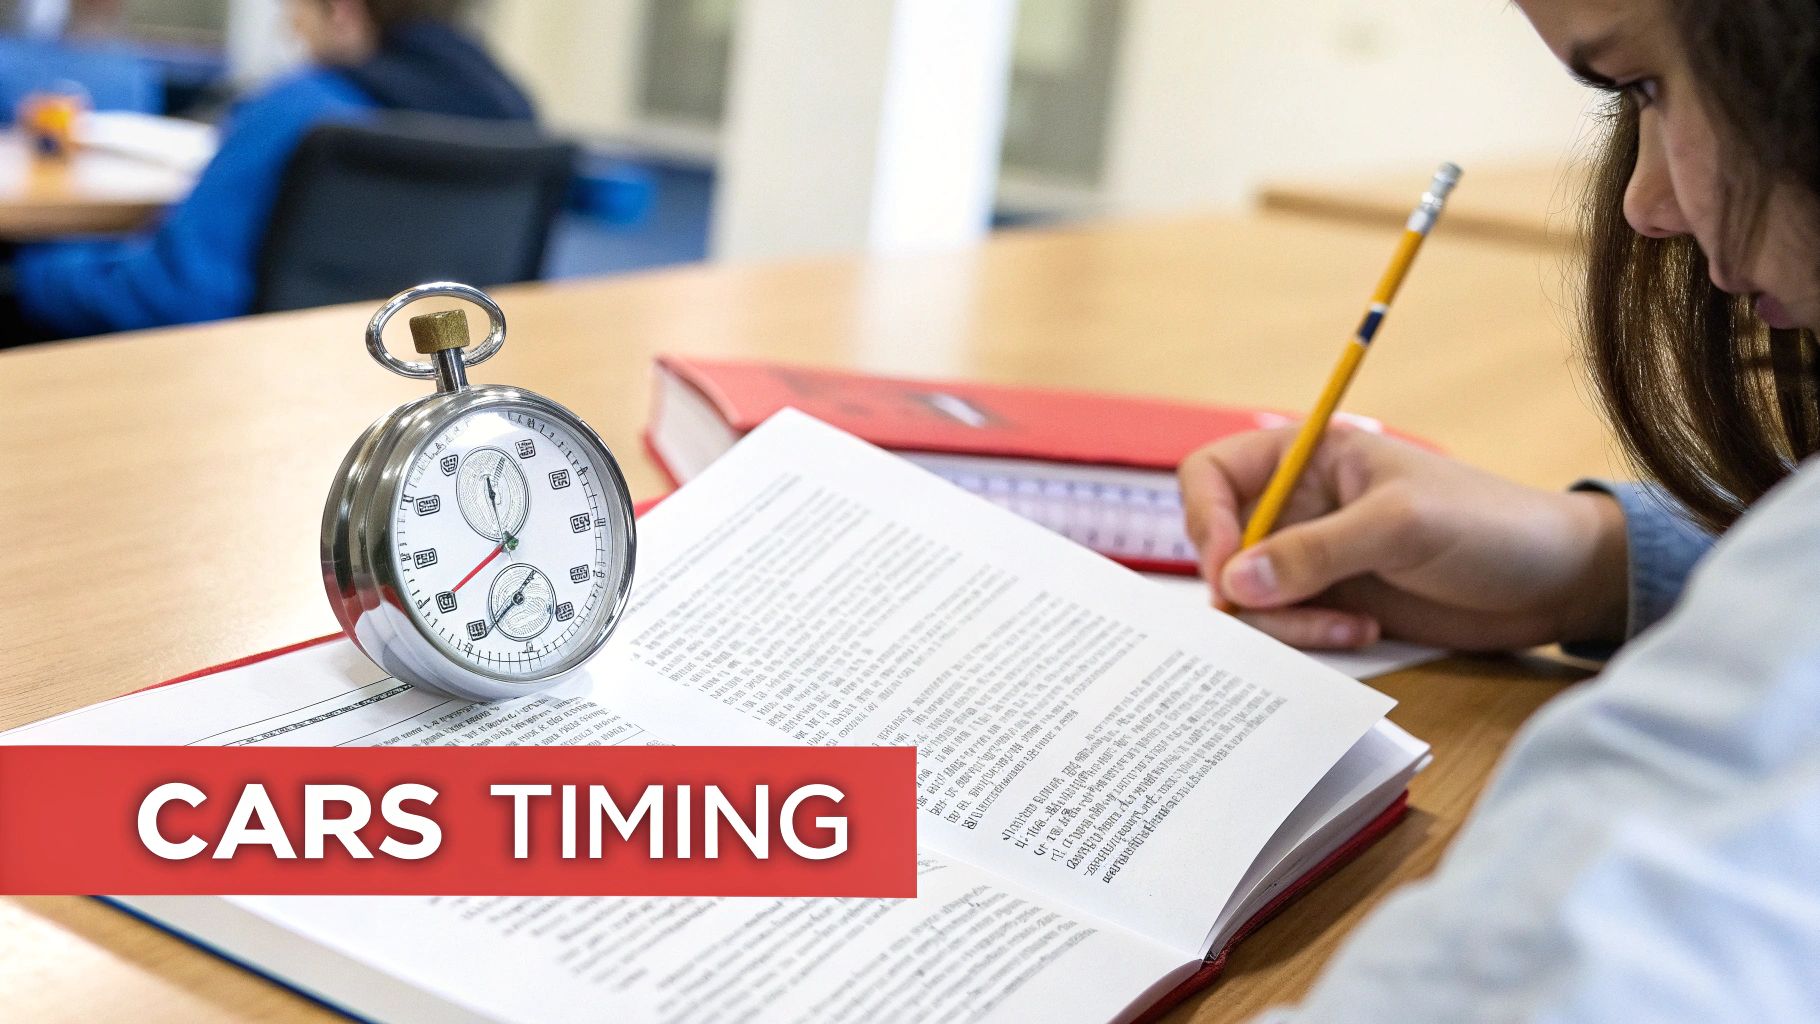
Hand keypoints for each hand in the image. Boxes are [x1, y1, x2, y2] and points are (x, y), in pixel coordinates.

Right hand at [1177, 425, 1628, 650]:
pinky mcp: (1330, 602)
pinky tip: (1361, 630)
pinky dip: (1309, 637)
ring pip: (1248, 595)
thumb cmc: (1489, 526)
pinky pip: (1284, 627)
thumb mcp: (1400, 527)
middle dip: (1242, 584)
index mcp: (1308, 457)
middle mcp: (1299, 505)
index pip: (1212, 474)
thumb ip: (1315, 552)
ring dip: (1285, 620)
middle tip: (1277, 611)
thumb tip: (1235, 582)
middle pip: (1221, 543)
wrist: (1556, 582)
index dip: (1205, 519)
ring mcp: (1312, 557)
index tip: (1228, 567)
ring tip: (1348, 625)